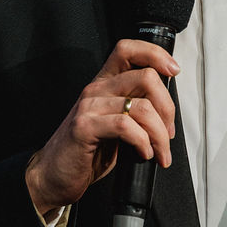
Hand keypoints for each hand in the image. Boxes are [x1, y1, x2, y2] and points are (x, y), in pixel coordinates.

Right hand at [25, 39, 178, 214]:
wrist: (53, 176)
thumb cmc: (86, 153)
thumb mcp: (116, 126)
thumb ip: (136, 111)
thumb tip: (168, 112)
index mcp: (104, 84)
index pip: (128, 50)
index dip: (155, 54)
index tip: (173, 70)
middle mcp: (96, 89)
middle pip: (146, 77)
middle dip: (168, 108)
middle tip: (168, 133)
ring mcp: (89, 107)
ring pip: (142, 106)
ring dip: (160, 134)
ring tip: (159, 152)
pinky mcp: (84, 127)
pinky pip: (126, 126)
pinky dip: (144, 142)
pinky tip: (144, 154)